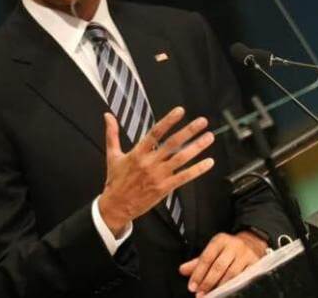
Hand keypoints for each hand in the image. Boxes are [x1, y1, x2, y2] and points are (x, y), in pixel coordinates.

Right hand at [98, 107, 214, 235]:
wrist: (115, 207)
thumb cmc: (115, 180)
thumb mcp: (112, 156)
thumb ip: (112, 134)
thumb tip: (107, 115)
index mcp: (137, 153)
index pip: (155, 133)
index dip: (168, 121)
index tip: (180, 111)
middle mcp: (149, 163)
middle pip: (172, 143)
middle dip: (189, 131)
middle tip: (203, 121)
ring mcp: (158, 176)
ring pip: (181, 159)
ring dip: (197, 147)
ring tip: (209, 137)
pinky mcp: (164, 188)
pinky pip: (184, 177)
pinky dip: (198, 170)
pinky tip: (209, 162)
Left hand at [179, 231, 267, 295]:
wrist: (252, 242)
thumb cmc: (228, 250)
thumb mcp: (213, 251)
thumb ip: (198, 262)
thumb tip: (182, 270)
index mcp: (220, 240)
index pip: (206, 258)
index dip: (198, 274)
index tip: (191, 287)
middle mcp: (234, 245)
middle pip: (218, 266)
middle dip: (207, 282)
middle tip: (199, 294)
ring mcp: (246, 254)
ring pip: (232, 274)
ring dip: (220, 287)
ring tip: (212, 295)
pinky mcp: (255, 263)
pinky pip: (244, 278)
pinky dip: (235, 287)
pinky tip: (228, 293)